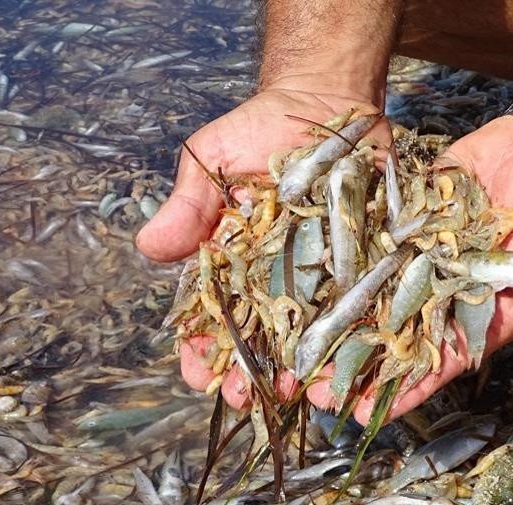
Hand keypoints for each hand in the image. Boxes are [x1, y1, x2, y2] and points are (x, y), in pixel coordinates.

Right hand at [137, 87, 391, 406]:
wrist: (328, 99)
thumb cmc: (260, 129)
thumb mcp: (210, 158)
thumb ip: (187, 206)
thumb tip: (148, 247)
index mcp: (229, 264)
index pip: (208, 317)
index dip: (199, 352)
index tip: (198, 375)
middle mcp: (271, 281)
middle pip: (256, 342)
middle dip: (249, 375)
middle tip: (246, 398)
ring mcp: (318, 279)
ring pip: (307, 338)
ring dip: (302, 372)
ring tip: (302, 396)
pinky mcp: (364, 268)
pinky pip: (361, 312)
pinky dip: (357, 343)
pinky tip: (353, 371)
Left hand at [309, 115, 512, 423]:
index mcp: (487, 313)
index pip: (442, 360)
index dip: (407, 387)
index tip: (368, 412)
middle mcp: (445, 289)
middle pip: (395, 334)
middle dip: (356, 364)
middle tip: (311, 390)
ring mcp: (422, 253)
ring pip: (372, 293)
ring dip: (336, 319)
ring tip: (294, 348)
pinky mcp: (406, 216)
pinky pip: (369, 239)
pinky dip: (337, 258)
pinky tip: (299, 280)